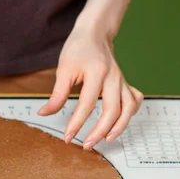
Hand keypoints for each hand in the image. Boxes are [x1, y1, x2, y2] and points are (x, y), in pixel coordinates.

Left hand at [39, 27, 142, 148]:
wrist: (94, 33)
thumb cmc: (78, 49)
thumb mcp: (63, 69)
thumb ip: (57, 95)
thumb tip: (44, 113)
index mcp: (97, 72)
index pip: (87, 104)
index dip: (77, 123)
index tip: (68, 137)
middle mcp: (113, 78)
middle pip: (112, 110)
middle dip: (99, 131)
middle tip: (87, 145)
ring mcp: (122, 81)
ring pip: (128, 108)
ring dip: (119, 127)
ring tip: (106, 140)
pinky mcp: (125, 83)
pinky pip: (134, 100)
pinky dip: (130, 113)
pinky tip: (120, 123)